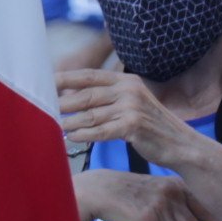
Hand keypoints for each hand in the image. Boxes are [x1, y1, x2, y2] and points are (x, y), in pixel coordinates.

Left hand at [57, 67, 198, 173]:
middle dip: (62, 102)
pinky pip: (102, 131)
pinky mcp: (134, 126)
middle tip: (41, 108)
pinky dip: (85, 134)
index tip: (44, 82)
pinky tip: (72, 138)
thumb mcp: (132, 105)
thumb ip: (108, 99)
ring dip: (69, 122)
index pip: (89, 76)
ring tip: (52, 126)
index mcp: (126, 80)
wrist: (181, 144)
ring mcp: (132, 107)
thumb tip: (73, 101)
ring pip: (92, 115)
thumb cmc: (151, 127)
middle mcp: (129, 89)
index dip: (65, 79)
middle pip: (87, 95)